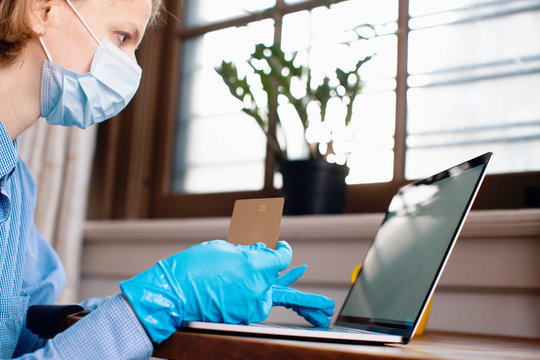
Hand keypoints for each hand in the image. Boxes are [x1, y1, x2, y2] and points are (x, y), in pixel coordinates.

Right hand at [120, 240, 334, 342]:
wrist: (173, 293)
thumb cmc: (194, 266)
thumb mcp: (224, 248)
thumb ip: (248, 252)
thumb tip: (263, 254)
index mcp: (256, 266)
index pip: (283, 259)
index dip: (285, 252)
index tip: (285, 249)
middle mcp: (258, 289)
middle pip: (286, 288)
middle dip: (309, 299)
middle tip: (329, 307)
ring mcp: (250, 307)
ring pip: (268, 297)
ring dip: (271, 292)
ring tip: (311, 309)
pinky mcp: (241, 319)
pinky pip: (253, 306)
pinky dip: (253, 300)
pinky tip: (252, 299)